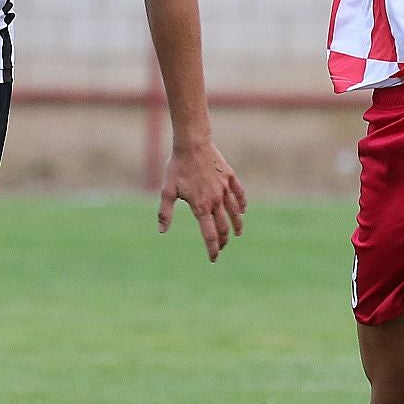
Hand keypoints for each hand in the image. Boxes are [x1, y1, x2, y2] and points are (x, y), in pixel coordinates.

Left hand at [158, 142, 246, 260]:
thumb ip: (165, 213)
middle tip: (221, 247)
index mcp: (201, 206)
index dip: (212, 249)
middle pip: (224, 227)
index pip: (209, 234)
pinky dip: (242, 204)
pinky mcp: (229, 177)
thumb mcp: (167, 190)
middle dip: (223, 240)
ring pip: (235, 213)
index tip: (213, 258)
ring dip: (236, 226)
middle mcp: (216, 200)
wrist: (192, 144)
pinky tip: (242, 210)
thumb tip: (162, 232)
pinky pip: (239, 194)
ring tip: (237, 234)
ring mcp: (225, 189)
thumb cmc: (177, 167)